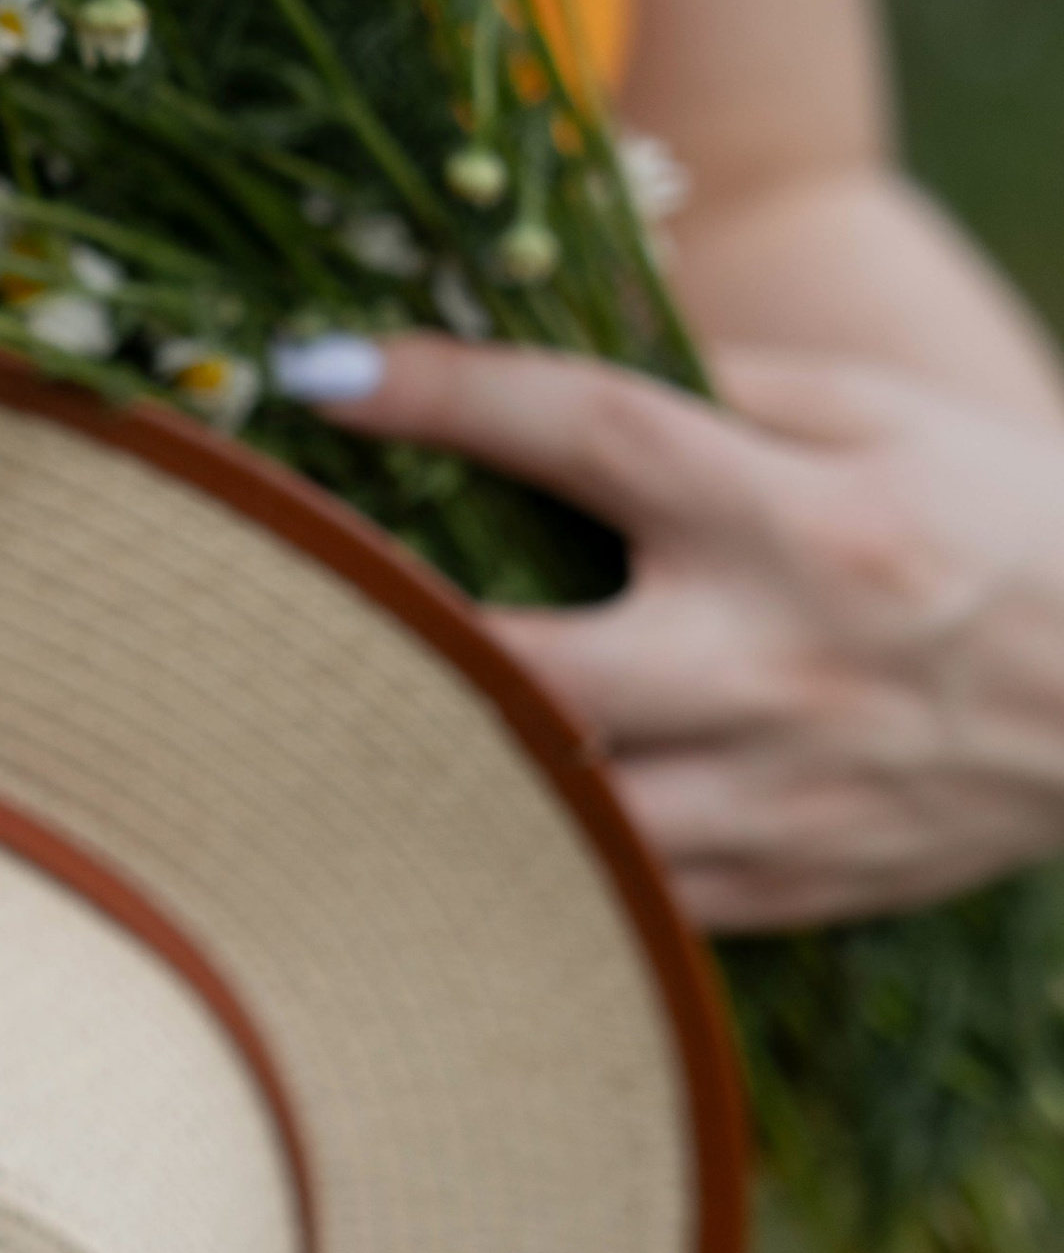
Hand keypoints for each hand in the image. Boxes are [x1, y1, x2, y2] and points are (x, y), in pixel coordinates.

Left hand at [286, 332, 1063, 928]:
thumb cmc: (1012, 518)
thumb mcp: (888, 415)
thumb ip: (721, 385)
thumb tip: (546, 364)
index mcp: (797, 515)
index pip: (582, 432)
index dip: (436, 392)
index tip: (314, 363)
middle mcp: (775, 660)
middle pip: (525, 660)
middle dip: (380, 616)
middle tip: (262, 570)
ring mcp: (776, 795)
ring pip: (548, 805)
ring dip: (423, 752)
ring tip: (310, 699)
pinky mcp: (785, 887)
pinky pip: (610, 889)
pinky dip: (519, 844)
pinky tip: (436, 795)